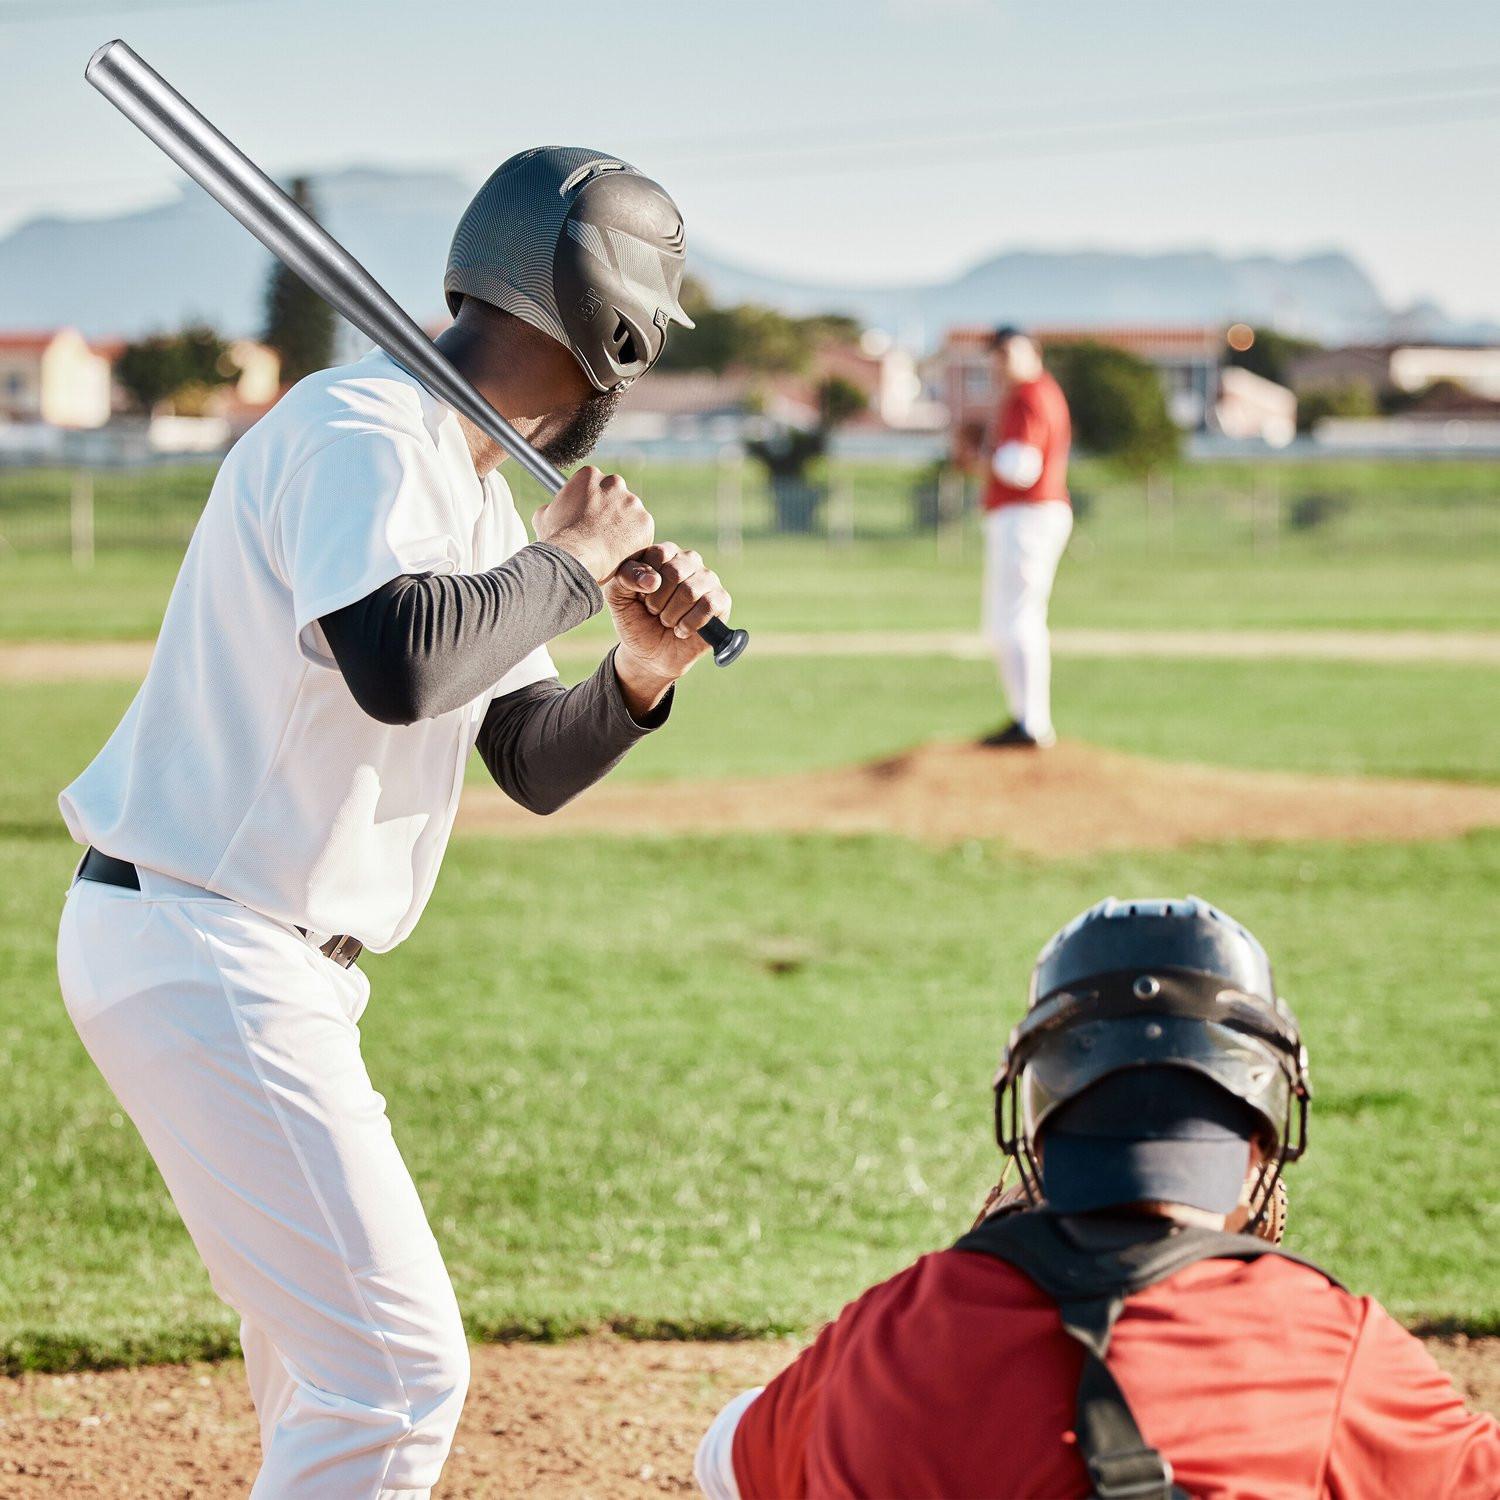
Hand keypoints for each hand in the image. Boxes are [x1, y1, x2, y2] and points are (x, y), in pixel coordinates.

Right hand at [533, 466, 653, 583]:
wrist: (577, 558)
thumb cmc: (558, 539)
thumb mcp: (544, 517)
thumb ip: (552, 507)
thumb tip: (549, 509)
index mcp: (589, 475)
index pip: (594, 484)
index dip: (590, 503)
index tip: (587, 517)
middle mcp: (614, 482)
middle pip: (616, 495)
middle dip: (610, 511)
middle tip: (600, 532)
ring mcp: (632, 501)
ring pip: (630, 514)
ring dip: (623, 526)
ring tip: (609, 546)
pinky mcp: (645, 521)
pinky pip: (641, 532)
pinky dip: (634, 542)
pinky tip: (620, 552)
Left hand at [605, 542, 731, 709]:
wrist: (650, 654)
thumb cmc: (635, 620)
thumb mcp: (618, 596)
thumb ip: (625, 577)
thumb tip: (652, 580)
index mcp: (665, 553)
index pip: (658, 554)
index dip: (645, 583)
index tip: (640, 598)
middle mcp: (689, 561)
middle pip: (675, 572)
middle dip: (657, 601)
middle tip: (654, 612)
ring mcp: (708, 580)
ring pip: (691, 591)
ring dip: (671, 615)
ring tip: (667, 622)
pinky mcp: (721, 601)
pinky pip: (708, 605)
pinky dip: (689, 624)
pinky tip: (681, 630)